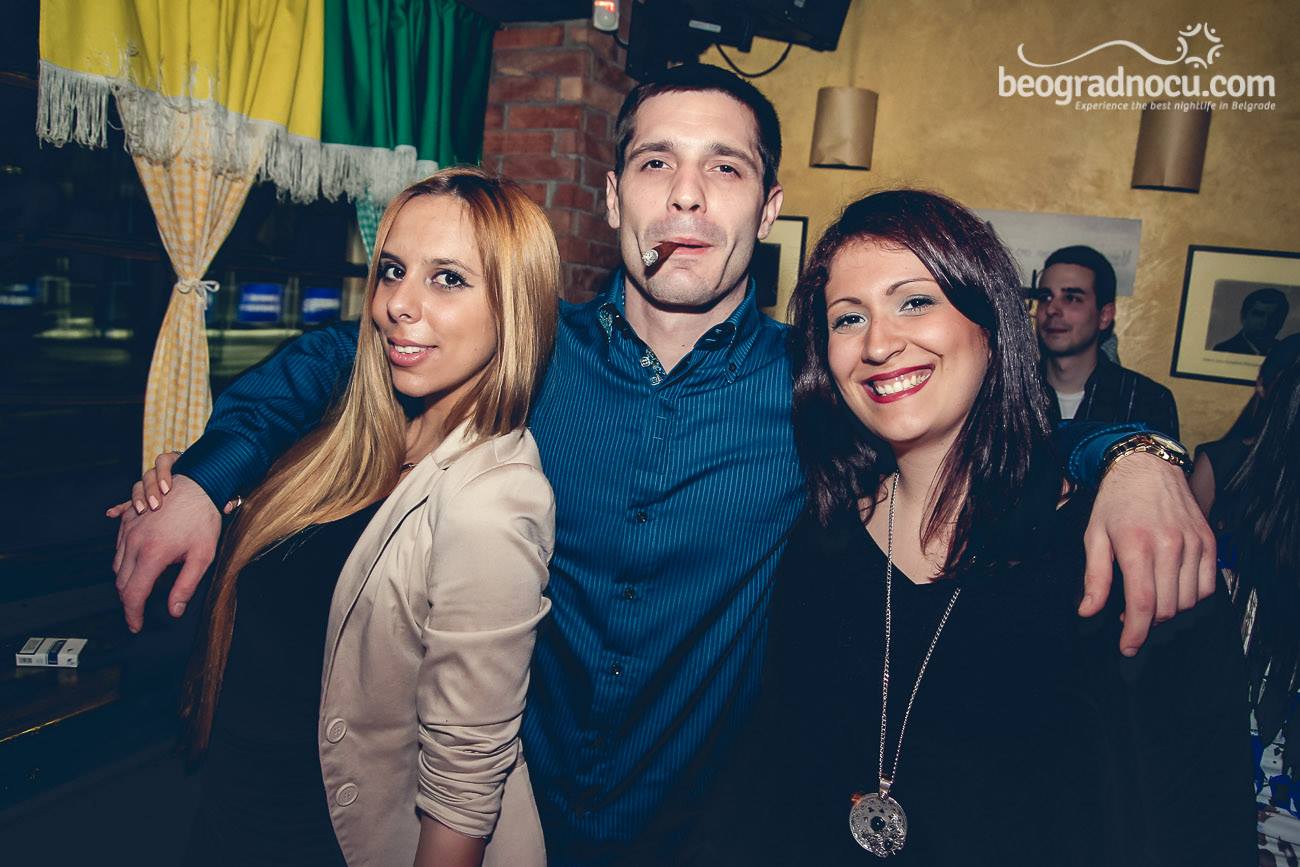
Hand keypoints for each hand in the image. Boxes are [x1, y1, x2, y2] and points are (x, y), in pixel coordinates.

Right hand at [105, 451, 238, 517]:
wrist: (211, 479)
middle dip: (150, 490)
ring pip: (140, 485)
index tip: (167, 490)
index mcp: (179, 464)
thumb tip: (228, 505)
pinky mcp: (145, 498)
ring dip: (139, 497)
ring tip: (143, 510)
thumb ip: (223, 495)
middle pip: (149, 475)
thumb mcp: (220, 488)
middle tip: (156, 505)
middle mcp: (162, 472)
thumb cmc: (216, 487)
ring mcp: (152, 484)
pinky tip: (112, 514)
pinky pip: (130, 500)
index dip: (164, 474)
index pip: (165, 461)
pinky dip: (122, 506)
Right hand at [110, 474, 221, 632]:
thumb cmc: (204, 520)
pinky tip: (135, 565)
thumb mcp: (202, 557)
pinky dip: (123, 560)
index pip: (133, 595)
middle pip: (122, 582)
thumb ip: (185, 586)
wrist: (198, 484)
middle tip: (139, 612)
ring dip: (125, 581)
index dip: (133, 614)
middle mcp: (134, 542)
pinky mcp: (127, 519)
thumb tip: (174, 611)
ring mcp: (128, 529)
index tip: (136, 626)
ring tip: (140, 590)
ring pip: (117, 565)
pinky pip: (118, 546)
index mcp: (152, 555)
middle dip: (129, 601)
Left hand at [1078, 453, 1216, 655]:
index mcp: (1136, 545)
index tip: (1127, 647)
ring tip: (1148, 598)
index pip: (1141, 603)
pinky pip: (1207, 586)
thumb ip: (1094, 577)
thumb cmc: (1115, 501)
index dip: (1134, 632)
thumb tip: (1088, 611)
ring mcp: (1193, 544)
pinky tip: (1172, 588)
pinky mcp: (1209, 542)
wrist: (1147, 466)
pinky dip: (1191, 596)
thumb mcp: (1094, 536)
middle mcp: (1169, 546)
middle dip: (1146, 621)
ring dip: (1168, 610)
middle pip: (1166, 607)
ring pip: (1188, 601)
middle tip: (1129, 616)